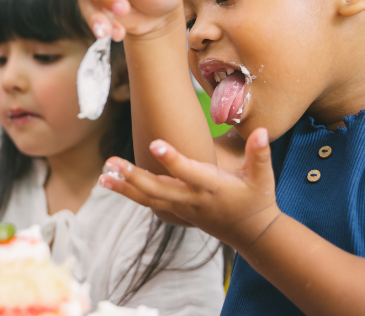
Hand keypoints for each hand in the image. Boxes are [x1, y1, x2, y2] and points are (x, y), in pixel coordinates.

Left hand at [99, 128, 281, 247]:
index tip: (154, 143)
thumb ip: (260, 153)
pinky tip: (111, 183)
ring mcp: (183, 207)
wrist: (252, 233)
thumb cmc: (257, 198)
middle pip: (159, 189)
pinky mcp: (177, 210)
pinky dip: (130, 194)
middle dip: (133, 176)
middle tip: (111, 162)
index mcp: (213, 185)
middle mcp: (193, 198)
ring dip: (125, 188)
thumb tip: (263, 131)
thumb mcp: (262, 176)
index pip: (189, 171)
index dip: (172, 158)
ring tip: (102, 176)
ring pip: (149, 198)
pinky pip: (149, 202)